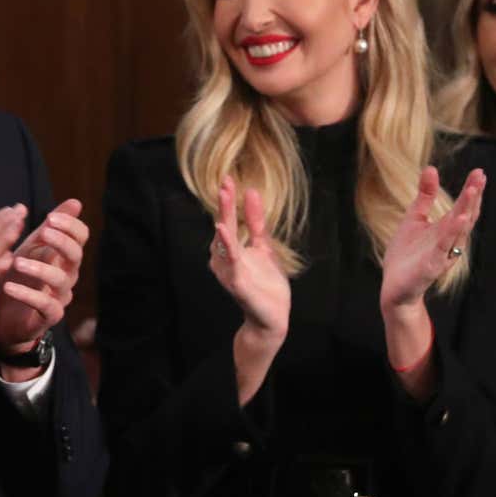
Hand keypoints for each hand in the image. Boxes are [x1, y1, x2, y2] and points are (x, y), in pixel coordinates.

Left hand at [0, 199, 87, 355]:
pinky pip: (45, 305)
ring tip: (17, 263)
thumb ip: (49, 227)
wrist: (8, 317)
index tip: (50, 217)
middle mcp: (68, 274)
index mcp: (64, 255)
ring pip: (60, 280)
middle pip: (76, 255)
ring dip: (39, 268)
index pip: (81, 236)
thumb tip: (74, 201)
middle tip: (44, 231)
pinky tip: (8, 287)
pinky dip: (27, 295)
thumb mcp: (32, 247)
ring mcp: (60, 296)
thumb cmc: (22, 277)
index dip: (70, 225)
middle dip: (61, 241)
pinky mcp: (50, 315)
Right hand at [209, 178, 289, 342]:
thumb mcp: (264, 247)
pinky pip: (230, 261)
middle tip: (224, 182)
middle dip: (224, 205)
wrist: (273, 317)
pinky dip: (226, 245)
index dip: (227, 200)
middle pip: (223, 227)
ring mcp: (229, 271)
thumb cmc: (266, 284)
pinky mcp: (237, 282)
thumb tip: (251, 192)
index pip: (227, 220)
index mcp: (231, 250)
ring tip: (224, 198)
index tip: (228, 178)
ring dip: (224, 221)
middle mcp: (224, 259)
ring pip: (224, 242)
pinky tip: (222, 231)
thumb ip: (256, 222)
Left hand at [380, 167, 484, 311]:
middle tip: (480, 175)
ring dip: (465, 210)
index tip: (479, 172)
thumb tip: (431, 168)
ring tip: (472, 191)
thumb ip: (425, 196)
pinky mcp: (432, 265)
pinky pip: (444, 247)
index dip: (472, 190)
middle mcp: (450, 241)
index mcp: (446, 230)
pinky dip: (452, 233)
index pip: (464, 208)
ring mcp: (443, 253)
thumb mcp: (415, 219)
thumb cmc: (407, 255)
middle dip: (473, 196)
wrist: (394, 287)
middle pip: (466, 215)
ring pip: (458, 230)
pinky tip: (458, 219)